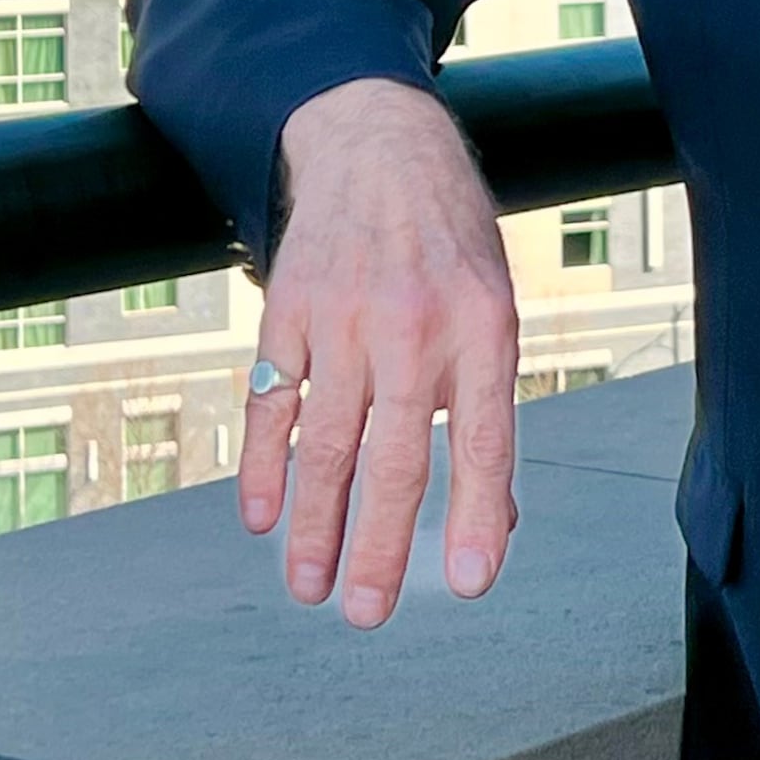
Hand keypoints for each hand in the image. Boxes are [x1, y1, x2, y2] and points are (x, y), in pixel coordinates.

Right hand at [241, 75, 521, 626]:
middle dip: (381, 546)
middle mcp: (413, 326)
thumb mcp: (495, 310)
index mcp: (481, 328)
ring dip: (315, 525)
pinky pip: (273, 402)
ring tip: (311, 585)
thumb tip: (496, 518)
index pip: (481, 439)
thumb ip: (487, 408)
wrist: (379, 147)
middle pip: (394, 457)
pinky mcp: (289, 311)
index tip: (470, 582)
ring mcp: (344, 318)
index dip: (478, 515)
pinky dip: (265, 465)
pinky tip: (263, 516)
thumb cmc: (449, 243)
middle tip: (368, 612)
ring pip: (326, 443)